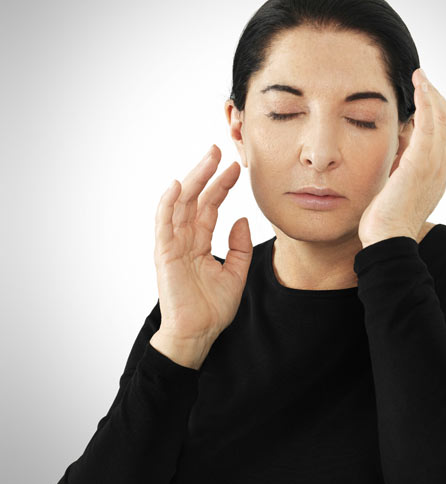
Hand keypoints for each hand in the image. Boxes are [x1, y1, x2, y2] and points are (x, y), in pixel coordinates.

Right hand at [153, 144, 252, 346]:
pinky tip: (178, 185)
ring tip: (207, 158)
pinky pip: (164, 224)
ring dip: (193, 179)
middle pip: (195, 199)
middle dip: (207, 173)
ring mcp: (173, 244)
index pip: (210, 206)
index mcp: (200, 241)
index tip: (236, 167)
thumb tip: (243, 220)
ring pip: (181, 204)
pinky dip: (168, 204)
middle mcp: (185, 238)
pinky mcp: (165, 253)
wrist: (199, 333)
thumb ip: (240, 246)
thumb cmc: (213, 308)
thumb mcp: (236, 273)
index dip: (222, 185)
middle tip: (218, 149)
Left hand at [358, 68, 445, 246]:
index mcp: (435, 175)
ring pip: (441, 120)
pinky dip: (426, 102)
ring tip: (420, 77)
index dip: (437, 115)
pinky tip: (419, 86)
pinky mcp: (420, 163)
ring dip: (431, 94)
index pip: (443, 137)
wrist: (386, 240)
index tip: (424, 98)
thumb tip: (395, 148)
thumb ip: (399, 168)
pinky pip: (428, 125)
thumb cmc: (384, 221)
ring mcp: (433, 166)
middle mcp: (440, 168)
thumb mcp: (395, 189)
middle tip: (423, 82)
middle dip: (436, 99)